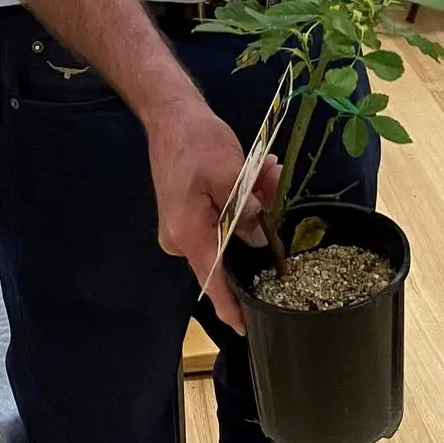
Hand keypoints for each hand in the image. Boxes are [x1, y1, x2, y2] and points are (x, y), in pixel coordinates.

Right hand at [143, 96, 281, 331]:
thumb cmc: (197, 142)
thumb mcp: (231, 173)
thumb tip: (259, 236)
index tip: (245, 328)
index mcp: (188, 233)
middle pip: (229, 247)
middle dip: (258, 222)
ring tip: (267, 170)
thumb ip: (246, 211)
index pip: (212, 280)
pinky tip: (257, 173)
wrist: (170, 114)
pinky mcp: (187, 214)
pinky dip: (239, 198)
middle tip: (273, 184)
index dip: (230, 306)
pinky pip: (220, 216)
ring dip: (253, 203)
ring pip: (229, 227)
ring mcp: (182, 227)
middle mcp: (180, 238)